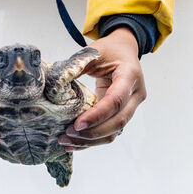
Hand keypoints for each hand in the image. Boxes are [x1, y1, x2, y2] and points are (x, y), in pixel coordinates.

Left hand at [60, 27, 144, 150]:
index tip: (76, 124)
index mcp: (130, 75)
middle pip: (118, 121)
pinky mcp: (123, 113)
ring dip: (91, 140)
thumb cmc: (110, 50)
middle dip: (92, 132)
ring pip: (115, 131)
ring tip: (66, 142)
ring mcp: (132, 106)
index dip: (97, 115)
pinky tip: (75, 143)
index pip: (115, 100)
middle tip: (67, 135)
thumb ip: (76, 66)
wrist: (124, 51)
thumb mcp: (93, 52)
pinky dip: (93, 139)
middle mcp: (136, 94)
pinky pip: (110, 131)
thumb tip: (56, 84)